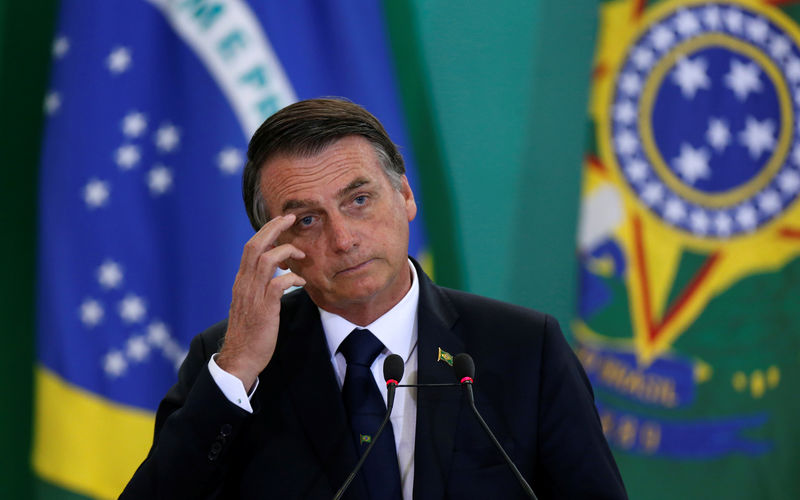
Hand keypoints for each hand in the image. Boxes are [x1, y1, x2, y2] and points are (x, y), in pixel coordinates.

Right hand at [217, 214, 305, 390]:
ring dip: (286, 252)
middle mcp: (244, 284)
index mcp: (242, 281)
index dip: (266, 231)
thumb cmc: (249, 333)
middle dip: (273, 228)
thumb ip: (260, 287)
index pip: (251, 247)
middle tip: (290, 218)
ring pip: (265, 260)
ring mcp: (252, 296)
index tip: (281, 221)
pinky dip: (291, 278)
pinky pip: (277, 284)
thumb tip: (277, 274)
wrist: (240, 359)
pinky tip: (301, 281)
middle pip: (255, 246)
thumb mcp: (252, 304)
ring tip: (301, 254)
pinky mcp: (264, 310)